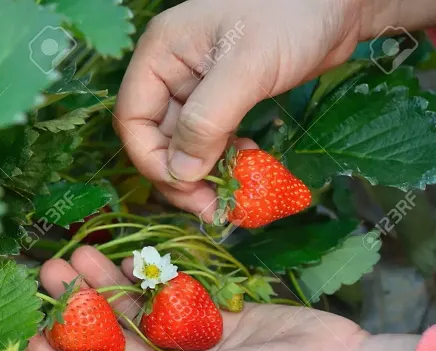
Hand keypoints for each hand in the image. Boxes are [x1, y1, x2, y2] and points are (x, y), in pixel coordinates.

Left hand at [27, 246, 418, 350]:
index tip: (33, 331)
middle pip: (109, 337)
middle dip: (77, 307)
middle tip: (49, 273)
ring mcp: (191, 343)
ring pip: (136, 310)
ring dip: (107, 285)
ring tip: (78, 254)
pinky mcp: (215, 316)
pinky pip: (174, 294)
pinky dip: (151, 276)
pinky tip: (127, 256)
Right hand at [113, 0, 363, 219]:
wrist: (339, 1)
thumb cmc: (292, 15)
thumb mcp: (247, 66)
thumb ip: (208, 119)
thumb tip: (181, 173)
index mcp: (161, 54)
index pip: (133, 118)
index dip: (153, 160)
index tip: (187, 188)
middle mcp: (171, 71)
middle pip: (157, 136)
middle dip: (181, 175)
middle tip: (212, 207)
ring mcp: (197, 85)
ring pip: (185, 142)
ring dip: (203, 173)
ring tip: (231, 196)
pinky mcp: (224, 97)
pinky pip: (211, 138)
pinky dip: (223, 158)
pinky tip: (244, 167)